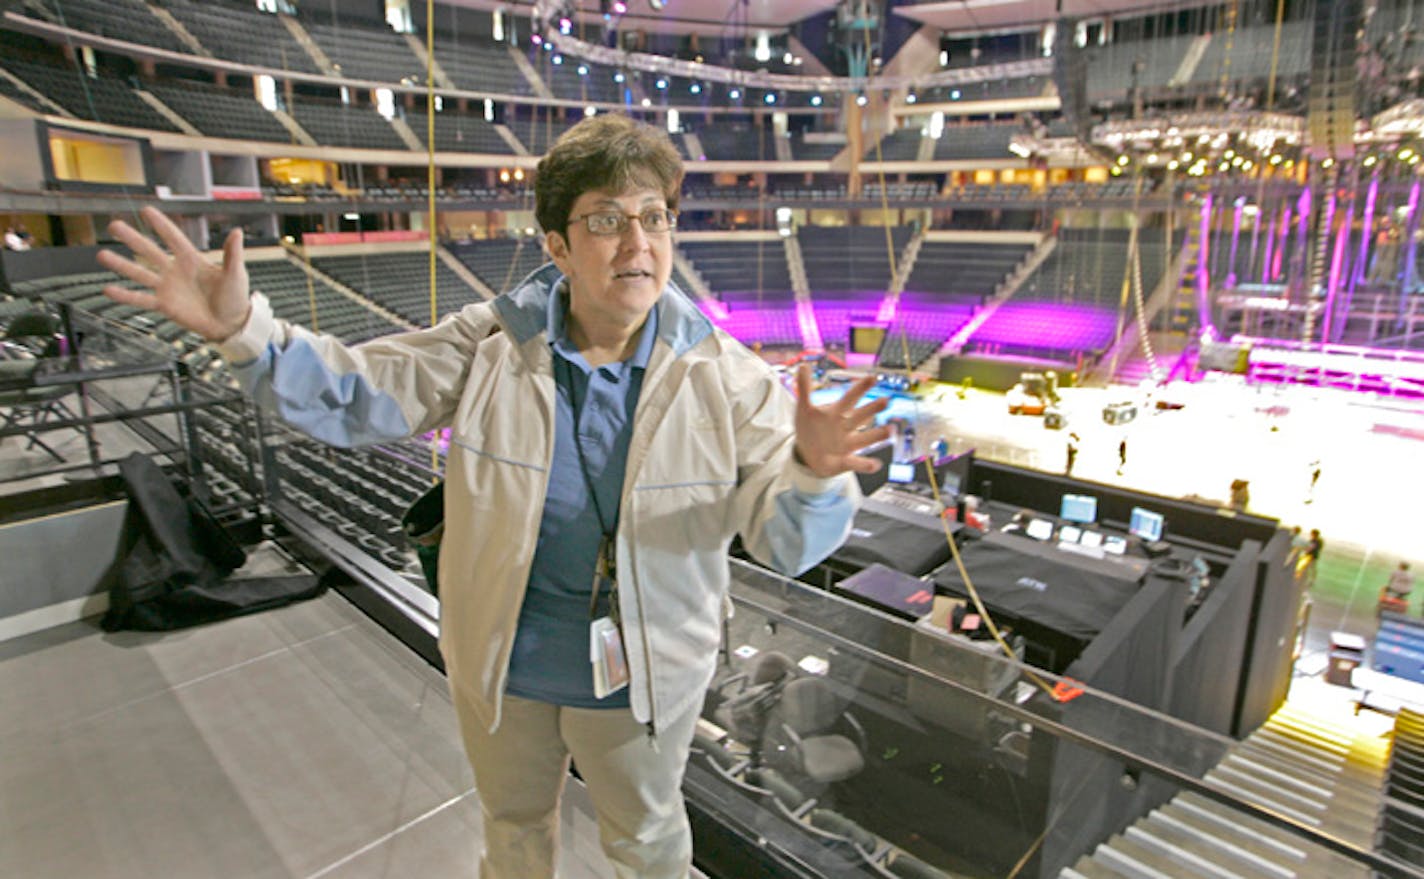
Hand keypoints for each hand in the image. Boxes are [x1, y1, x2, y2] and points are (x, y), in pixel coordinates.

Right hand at [97, 206, 250, 341]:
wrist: (231, 325)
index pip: (173, 238)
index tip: (146, 210)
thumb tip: (237, 231)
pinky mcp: (164, 305)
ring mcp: (168, 288)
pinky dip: (125, 296)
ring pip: (140, 273)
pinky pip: (141, 300)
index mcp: (193, 260)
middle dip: (132, 238)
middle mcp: (176, 271)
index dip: (161, 225)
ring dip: (121, 265)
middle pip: (149, 251)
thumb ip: (232, 254)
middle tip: (113, 225)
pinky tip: (108, 290)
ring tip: (101, 255)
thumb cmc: (236, 298)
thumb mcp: (235, 274)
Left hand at [793, 364, 893, 477]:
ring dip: (876, 435)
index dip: (860, 388)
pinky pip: (857, 463)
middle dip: (872, 409)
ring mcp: (847, 445)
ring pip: (864, 439)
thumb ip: (804, 388)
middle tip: (885, 400)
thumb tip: (803, 365)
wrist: (808, 455)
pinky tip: (875, 464)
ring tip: (889, 430)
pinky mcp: (845, 462)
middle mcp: (846, 428)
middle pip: (860, 417)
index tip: (872, 378)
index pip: (849, 398)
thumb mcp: (803, 410)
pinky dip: (865, 464)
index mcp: (836, 414)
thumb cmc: (809, 429)